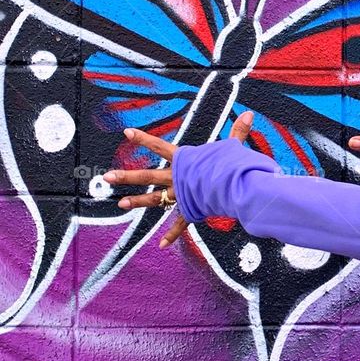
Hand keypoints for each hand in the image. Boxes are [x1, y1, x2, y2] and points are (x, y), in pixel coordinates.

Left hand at [103, 110, 254, 248]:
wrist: (233, 186)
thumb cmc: (231, 165)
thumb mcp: (233, 147)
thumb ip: (238, 132)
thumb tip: (249, 115)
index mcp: (185, 161)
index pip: (160, 147)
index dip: (143, 139)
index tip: (126, 133)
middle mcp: (177, 177)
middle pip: (148, 176)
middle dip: (127, 176)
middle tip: (108, 176)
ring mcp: (181, 195)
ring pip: (155, 199)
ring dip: (137, 201)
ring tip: (121, 204)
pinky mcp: (190, 210)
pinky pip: (179, 224)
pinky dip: (172, 235)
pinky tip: (161, 245)